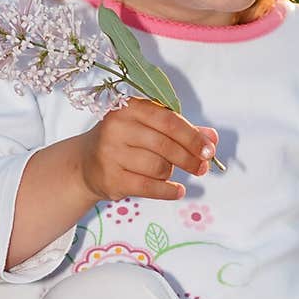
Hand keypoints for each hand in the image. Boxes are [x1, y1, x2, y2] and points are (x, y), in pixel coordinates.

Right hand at [80, 97, 218, 202]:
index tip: (209, 150)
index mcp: (130, 108)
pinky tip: (177, 190)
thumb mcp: (150, 128)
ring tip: (171, 174)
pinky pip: (149, 187)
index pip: (169, 120)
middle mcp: (117, 127)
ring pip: (158, 167)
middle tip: (202, 168)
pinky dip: (168, 191)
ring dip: (171, 173)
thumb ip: (181, 131)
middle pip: (165, 145)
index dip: (193, 137)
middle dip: (189, 158)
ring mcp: (111, 154)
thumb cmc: (125, 141)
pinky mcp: (111, 178)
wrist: (86, 163)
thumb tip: (212, 138)